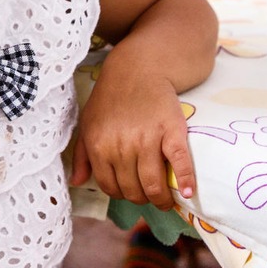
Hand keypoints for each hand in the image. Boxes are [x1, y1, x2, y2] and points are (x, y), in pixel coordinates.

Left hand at [69, 71, 194, 209]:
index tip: (131, 193)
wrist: (138, 68)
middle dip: (142, 199)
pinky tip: (189, 192)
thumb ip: (82, 155)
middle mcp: (122, 146)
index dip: (122, 194)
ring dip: (162, 199)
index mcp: (99, 145)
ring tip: (166, 199)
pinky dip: (186, 182)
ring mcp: (148, 140)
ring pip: (154, 185)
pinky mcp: (172, 132)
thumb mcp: (88, 123)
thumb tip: (77, 182)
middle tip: (150, 195)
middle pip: (133, 190)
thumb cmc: (111, 98)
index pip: (110, 187)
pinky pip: (180, 164)